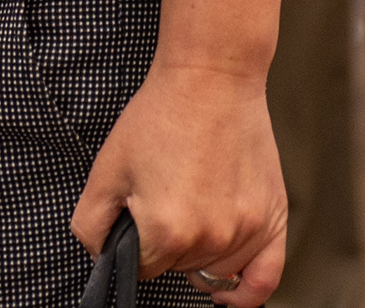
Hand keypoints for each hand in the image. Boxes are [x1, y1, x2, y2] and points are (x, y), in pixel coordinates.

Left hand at [71, 59, 289, 307]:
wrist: (211, 79)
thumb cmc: (159, 117)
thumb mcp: (105, 168)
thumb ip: (91, 226)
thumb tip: (101, 255)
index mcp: (165, 231)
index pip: (141, 269)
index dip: (135, 243)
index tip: (138, 213)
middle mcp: (209, 239)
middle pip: (177, 270)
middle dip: (165, 244)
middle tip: (166, 195)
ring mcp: (245, 232)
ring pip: (213, 272)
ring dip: (199, 253)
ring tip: (193, 206)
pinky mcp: (273, 220)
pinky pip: (264, 281)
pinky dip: (244, 293)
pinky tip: (227, 291)